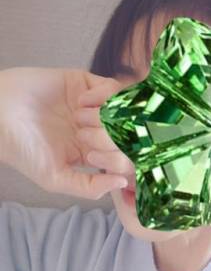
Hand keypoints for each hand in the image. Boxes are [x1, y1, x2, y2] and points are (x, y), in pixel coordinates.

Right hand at [0, 67, 132, 199]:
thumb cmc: (22, 150)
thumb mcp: (55, 179)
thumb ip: (89, 186)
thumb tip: (122, 183)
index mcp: (93, 155)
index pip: (125, 160)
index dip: (117, 160)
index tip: (90, 157)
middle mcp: (97, 132)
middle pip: (129, 136)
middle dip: (110, 139)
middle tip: (82, 136)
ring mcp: (94, 108)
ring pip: (124, 112)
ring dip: (105, 116)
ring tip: (78, 118)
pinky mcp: (85, 84)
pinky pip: (112, 88)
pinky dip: (101, 96)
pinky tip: (80, 102)